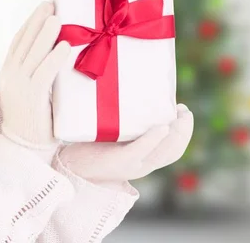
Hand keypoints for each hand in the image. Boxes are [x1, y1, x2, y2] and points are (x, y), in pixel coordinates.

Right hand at [0, 1, 70, 155]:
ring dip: (46, 33)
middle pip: (24, 42)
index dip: (30, 23)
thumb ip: (40, 74)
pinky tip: (65, 46)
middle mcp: (10, 76)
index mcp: (8, 73)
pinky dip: (55, 58)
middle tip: (51, 4)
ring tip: (57, 17)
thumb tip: (60, 54)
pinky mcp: (32, 98)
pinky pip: (44, 73)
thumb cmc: (35, 122)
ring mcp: (19, 86)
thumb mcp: (33, 93)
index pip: (18, 42)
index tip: (42, 9)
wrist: (24, 149)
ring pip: (33, 54)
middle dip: (38, 21)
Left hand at [59, 104, 193, 182]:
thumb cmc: (84, 145)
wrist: (65, 166)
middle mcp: (139, 164)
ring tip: (178, 116)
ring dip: (175, 134)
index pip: (172, 149)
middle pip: (173, 151)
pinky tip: (161, 128)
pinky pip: (139, 152)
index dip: (184, 132)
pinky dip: (152, 140)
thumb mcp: (109, 130)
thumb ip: (120, 117)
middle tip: (184, 109)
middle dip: (184, 130)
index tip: (183, 110)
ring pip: (162, 153)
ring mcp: (130, 165)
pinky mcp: (116, 162)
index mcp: (141, 157)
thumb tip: (125, 83)